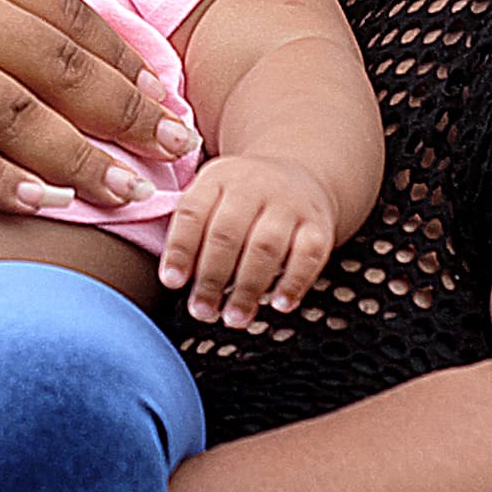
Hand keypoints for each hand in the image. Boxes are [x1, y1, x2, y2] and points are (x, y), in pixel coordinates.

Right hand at [0, 0, 196, 214]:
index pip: (62, 7)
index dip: (122, 52)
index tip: (166, 87)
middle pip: (59, 63)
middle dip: (128, 110)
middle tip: (178, 146)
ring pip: (22, 117)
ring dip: (85, 160)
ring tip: (132, 192)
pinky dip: (8, 182)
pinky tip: (48, 203)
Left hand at [159, 154, 340, 329]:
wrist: (300, 174)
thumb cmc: (244, 201)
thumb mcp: (213, 198)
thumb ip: (193, 233)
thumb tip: (178, 281)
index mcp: (219, 177)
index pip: (193, 212)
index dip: (180, 249)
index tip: (172, 282)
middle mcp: (254, 185)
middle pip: (227, 233)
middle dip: (211, 278)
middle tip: (202, 310)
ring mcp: (289, 203)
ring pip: (265, 246)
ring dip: (248, 288)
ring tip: (234, 317)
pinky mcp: (318, 224)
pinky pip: (309, 255)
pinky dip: (294, 282)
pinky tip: (279, 303)